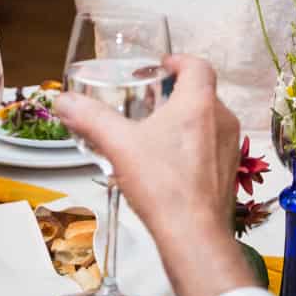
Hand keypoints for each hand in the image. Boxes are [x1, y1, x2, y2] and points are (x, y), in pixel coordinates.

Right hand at [52, 55, 257, 295]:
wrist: (194, 235)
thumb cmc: (162, 184)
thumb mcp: (119, 146)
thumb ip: (91, 119)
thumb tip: (64, 101)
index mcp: (199, 103)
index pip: (198, 66)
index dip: (180, 61)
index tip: (162, 67)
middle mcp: (222, 120)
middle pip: (203, 93)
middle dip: (177, 93)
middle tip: (151, 101)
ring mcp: (230, 147)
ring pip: (209, 121)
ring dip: (187, 120)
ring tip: (157, 133)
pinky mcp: (229, 172)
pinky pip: (212, 147)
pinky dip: (194, 146)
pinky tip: (170, 165)